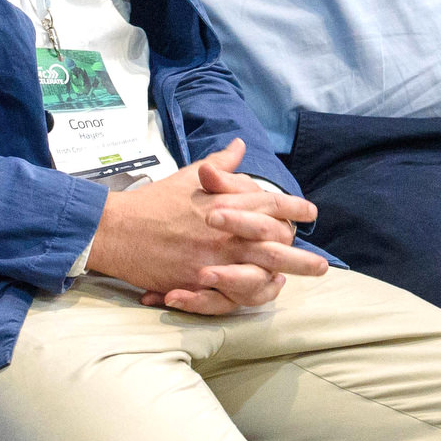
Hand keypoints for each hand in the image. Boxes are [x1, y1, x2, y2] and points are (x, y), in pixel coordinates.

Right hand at [84, 139, 325, 315]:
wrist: (118, 229)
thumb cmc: (153, 202)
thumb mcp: (189, 177)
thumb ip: (219, 165)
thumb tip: (238, 146)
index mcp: (225, 203)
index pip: (270, 204)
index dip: (294, 208)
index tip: (310, 214)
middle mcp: (225, 231)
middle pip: (274, 243)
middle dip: (301, 256)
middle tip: (322, 265)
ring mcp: (213, 258)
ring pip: (260, 271)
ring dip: (285, 278)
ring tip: (299, 286)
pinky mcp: (198, 281)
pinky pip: (233, 293)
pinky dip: (251, 294)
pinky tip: (265, 294)